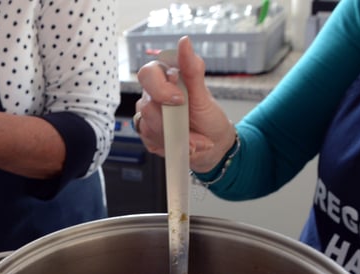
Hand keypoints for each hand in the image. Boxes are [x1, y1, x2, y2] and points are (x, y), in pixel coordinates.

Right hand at [134, 36, 235, 173]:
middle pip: (146, 105)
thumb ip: (192, 69)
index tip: (179, 100)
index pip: (147, 73)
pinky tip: (183, 144)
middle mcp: (152, 96)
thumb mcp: (204, 94)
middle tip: (188, 125)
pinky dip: (171, 145)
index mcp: (165, 79)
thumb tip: (184, 42)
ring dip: (175, 135)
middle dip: (171, 120)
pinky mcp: (148, 136)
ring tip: (194, 139)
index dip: (160, 88)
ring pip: (148, 126)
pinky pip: (151, 141)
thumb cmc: (209, 118)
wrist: (214, 145)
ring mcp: (148, 117)